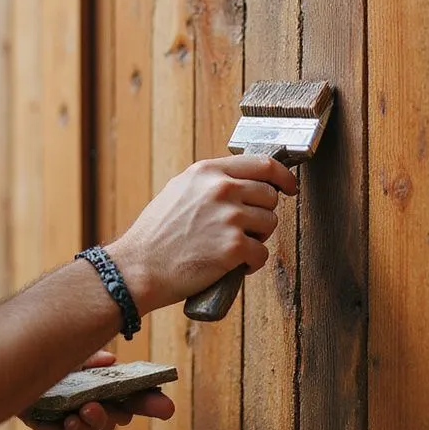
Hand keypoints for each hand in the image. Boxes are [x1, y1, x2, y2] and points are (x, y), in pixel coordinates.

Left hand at [19, 350, 175, 429]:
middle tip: (117, 410)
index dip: (150, 401)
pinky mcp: (47, 423)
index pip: (132, 393)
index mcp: (101, 381)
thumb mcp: (71, 349)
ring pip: (91, 428)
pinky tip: (67, 422)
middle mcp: (89, 399)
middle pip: (116, 415)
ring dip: (93, 422)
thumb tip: (111, 360)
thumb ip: (91, 356)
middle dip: (121, 414)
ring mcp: (69, 413)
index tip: (167, 406)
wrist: (5, 359)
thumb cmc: (43, 351)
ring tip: (86, 411)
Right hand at [108, 154, 298, 313]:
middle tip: (242, 227)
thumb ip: (210, 182)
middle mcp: (221, 189)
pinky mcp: (234, 247)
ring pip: (270, 224)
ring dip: (256, 238)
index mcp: (207, 171)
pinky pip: (261, 254)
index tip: (289, 186)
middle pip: (270, 196)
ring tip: (230, 246)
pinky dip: (250, 263)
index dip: (282, 176)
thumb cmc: (156, 234)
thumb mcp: (179, 190)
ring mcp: (229, 217)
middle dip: (262, 213)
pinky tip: (229, 264)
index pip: (262, 164)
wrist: (139, 266)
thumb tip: (243, 182)